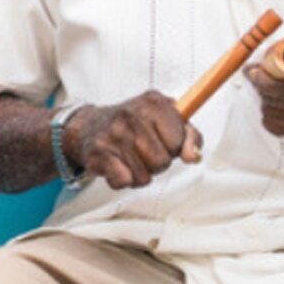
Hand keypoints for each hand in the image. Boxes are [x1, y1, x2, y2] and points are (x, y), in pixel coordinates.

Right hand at [64, 91, 203, 188]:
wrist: (90, 126)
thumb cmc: (136, 125)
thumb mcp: (167, 121)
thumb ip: (189, 137)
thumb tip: (193, 157)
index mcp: (154, 103)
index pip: (179, 142)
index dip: (172, 147)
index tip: (159, 139)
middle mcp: (131, 115)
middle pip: (163, 161)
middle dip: (156, 163)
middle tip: (141, 150)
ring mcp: (113, 134)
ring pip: (144, 176)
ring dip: (139, 173)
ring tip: (128, 157)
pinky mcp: (98, 153)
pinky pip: (124, 181)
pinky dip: (122, 180)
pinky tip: (117, 166)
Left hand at [245, 23, 283, 139]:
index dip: (266, 79)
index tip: (252, 70)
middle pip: (280, 101)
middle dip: (262, 87)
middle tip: (257, 74)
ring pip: (273, 113)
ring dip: (264, 99)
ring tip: (271, 87)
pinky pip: (273, 126)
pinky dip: (268, 114)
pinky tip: (275, 102)